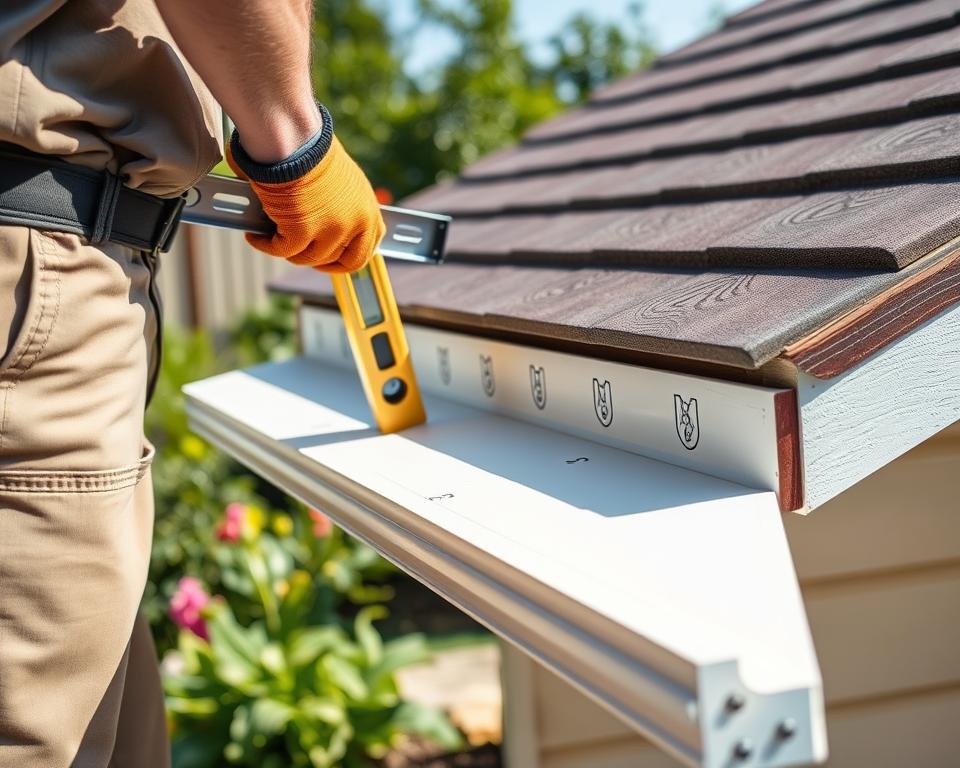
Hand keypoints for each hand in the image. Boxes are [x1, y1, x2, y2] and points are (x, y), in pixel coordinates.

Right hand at [228, 118, 384, 273]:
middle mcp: (356, 222)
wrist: (294, 135)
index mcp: (368, 209)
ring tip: (272, 237)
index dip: (345, 257)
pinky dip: (265, 245)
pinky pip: (282, 251)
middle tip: (299, 254)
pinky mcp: (302, 231)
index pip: (366, 250)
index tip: (331, 258)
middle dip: (319, 262)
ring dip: (288, 251)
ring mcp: (331, 229)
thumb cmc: (310, 149)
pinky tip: (256, 236)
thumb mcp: (342, 181)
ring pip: (307, 258)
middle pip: (341, 262)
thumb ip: (342, 206)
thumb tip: (325, 226)